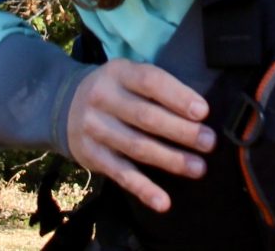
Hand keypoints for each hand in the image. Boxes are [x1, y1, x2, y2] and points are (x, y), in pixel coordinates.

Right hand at [66, 58, 215, 212]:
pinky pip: (121, 175)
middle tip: (209, 142)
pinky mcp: (91, 157)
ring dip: (171, 160)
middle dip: (181, 131)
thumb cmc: (115, 89)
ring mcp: (95, 129)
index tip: (203, 111)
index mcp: (118, 73)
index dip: (177, 96)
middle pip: (147, 117)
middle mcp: (103, 99)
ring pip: (137, 147)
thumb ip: (156, 86)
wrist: (64, 105)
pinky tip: (164, 202)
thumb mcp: (128, 74)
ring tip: (199, 168)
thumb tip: (198, 111)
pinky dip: (144, 190)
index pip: (150, 81)